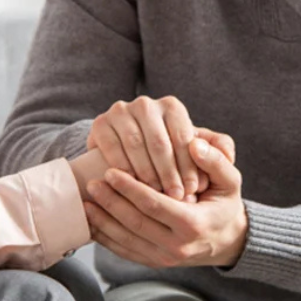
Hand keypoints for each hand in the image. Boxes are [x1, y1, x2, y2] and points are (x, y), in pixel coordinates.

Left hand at [84, 134, 247, 267]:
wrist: (228, 240)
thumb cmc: (225, 204)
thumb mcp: (230, 181)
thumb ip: (215, 160)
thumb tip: (195, 143)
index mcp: (193, 224)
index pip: (154, 204)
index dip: (130, 188)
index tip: (110, 172)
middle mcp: (177, 246)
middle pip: (135, 223)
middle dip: (110, 203)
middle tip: (91, 184)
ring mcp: (164, 258)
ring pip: (126, 240)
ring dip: (103, 222)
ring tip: (85, 203)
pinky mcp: (154, 263)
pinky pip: (125, 252)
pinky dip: (106, 238)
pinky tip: (92, 223)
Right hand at [87, 95, 203, 201]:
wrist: (125, 150)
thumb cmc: (163, 157)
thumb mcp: (184, 154)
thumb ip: (197, 164)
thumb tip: (201, 183)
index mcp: (171, 106)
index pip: (183, 136)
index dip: (189, 165)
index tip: (193, 189)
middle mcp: (146, 104)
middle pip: (159, 142)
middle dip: (169, 172)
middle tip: (175, 196)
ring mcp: (121, 111)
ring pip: (136, 145)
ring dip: (146, 173)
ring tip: (155, 194)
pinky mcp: (100, 123)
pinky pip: (112, 147)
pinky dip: (122, 168)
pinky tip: (131, 185)